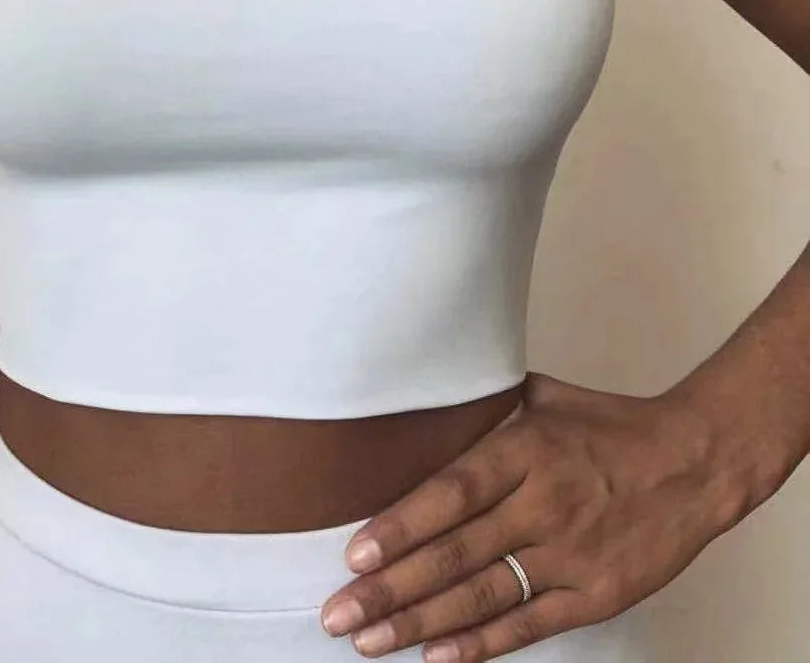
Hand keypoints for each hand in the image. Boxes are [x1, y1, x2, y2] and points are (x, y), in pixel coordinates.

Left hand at [319, 372, 738, 661]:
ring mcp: (570, 555)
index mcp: (527, 450)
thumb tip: (421, 394)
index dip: (402, 526)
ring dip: (420, 622)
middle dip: (390, 589)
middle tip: (338, 613)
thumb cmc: (607, 425)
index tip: (354, 554)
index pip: (452, 493)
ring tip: (368, 641)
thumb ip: (483, 404)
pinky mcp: (595, 595)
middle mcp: (544, 505)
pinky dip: (480, 644)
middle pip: (456, 553)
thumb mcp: (543, 396)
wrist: (693, 462)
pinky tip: (436, 656)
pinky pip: (528, 625)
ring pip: (483, 596)